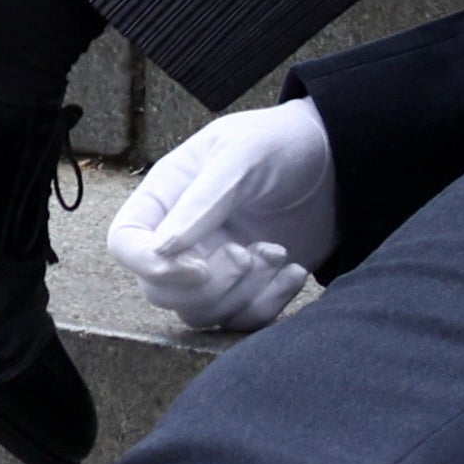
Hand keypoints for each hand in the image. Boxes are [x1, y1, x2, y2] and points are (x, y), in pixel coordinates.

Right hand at [111, 98, 339, 333]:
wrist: (337, 161)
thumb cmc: (281, 143)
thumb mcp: (242, 154)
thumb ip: (202, 200)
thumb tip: (162, 250)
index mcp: (165, 197)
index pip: (126, 244)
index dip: (152, 265)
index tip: (199, 266)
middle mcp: (180, 237)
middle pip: (158, 290)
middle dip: (208, 284)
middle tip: (249, 253)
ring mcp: (213, 265)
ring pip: (199, 313)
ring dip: (242, 294)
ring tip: (277, 252)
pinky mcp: (247, 287)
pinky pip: (240, 320)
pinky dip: (268, 305)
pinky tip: (295, 270)